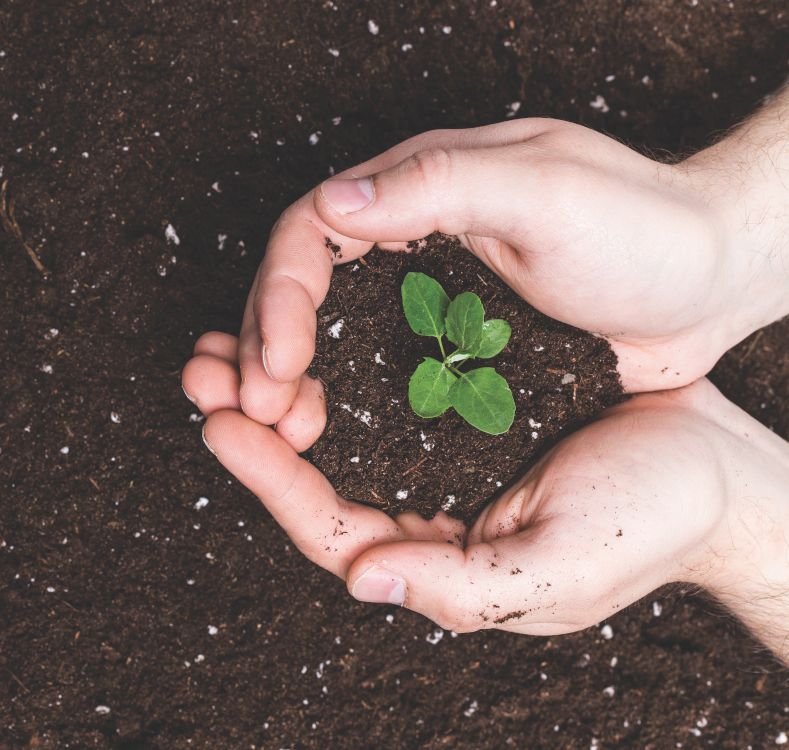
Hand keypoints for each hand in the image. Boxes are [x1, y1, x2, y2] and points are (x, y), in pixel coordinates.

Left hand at [184, 337, 788, 657]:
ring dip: (275, 386)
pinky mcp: (456, 409)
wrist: (718, 464)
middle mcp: (421, 513)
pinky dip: (333, 359)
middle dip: (249, 424)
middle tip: (201, 369)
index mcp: (434, 559)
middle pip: (309, 478)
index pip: (324, 527)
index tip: (219, 421)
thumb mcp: (560, 567)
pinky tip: (306, 325)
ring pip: (333, 430)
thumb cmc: (653, 519)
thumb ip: (462, 586)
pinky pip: (376, 386)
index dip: (265, 478)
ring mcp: (434, 460)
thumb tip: (363, 579)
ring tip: (225, 343)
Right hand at [240, 108, 788, 424]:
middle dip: (259, 346)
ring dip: (285, 382)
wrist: (712, 282)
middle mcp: (407, 245)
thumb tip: (330, 203)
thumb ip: (437, 185)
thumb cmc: (642, 225)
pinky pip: (373, 376)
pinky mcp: (449, 352)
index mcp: (416, 190)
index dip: (275, 298)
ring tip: (268, 431)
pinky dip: (336, 404)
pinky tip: (317, 438)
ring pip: (328, 338)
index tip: (270, 363)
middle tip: (242, 409)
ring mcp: (425, 301)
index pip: (310, 235)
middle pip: (302, 291)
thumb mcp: (544, 190)